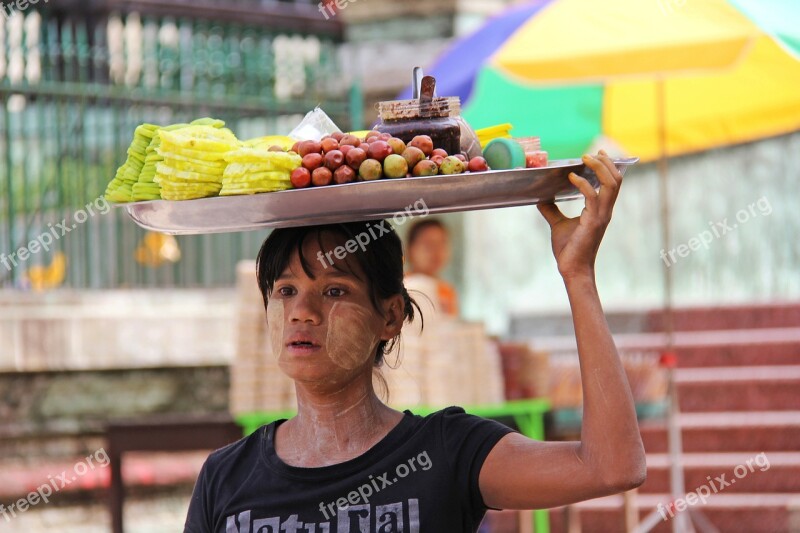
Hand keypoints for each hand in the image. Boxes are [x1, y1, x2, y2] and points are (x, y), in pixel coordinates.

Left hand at [537, 150, 622, 280]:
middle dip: (606, 163)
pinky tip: (572, 177)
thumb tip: (541, 198)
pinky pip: (594, 197)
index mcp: (601, 210)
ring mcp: (601, 216)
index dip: (608, 166)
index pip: (613, 183)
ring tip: (585, 159)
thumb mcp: (558, 224)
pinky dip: (583, 184)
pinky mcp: (593, 222)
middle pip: (616, 179)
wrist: (571, 269)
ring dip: (599, 168)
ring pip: (611, 185)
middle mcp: (605, 211)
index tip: (598, 153)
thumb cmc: (569, 250)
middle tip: (591, 153)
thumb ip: (552, 210)